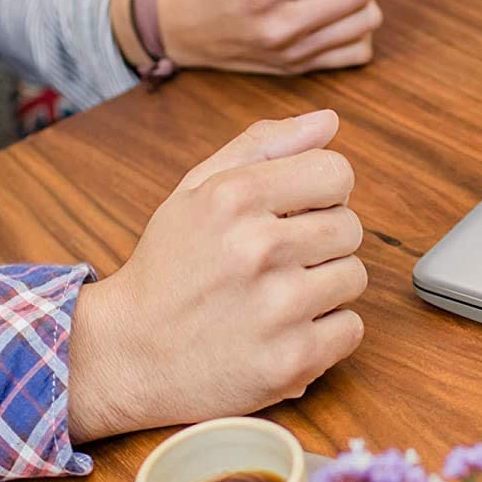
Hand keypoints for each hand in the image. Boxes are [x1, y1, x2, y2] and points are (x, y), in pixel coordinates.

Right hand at [66, 109, 366, 439]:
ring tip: (277, 298)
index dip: (322, 193)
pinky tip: (283, 332)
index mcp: (235, 197)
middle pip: (350, 226)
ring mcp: (277, 308)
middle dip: (321, 242)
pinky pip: (351, 329)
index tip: (294, 213)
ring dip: (325, 288)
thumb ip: (263, 145)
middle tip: (277, 262)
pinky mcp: (290, 361)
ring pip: (354, 277)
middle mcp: (258, 249)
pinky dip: (325, 334)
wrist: (127, 356)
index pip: (337, 172)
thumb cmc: (170, 267)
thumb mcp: (196, 191)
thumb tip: (330, 120)